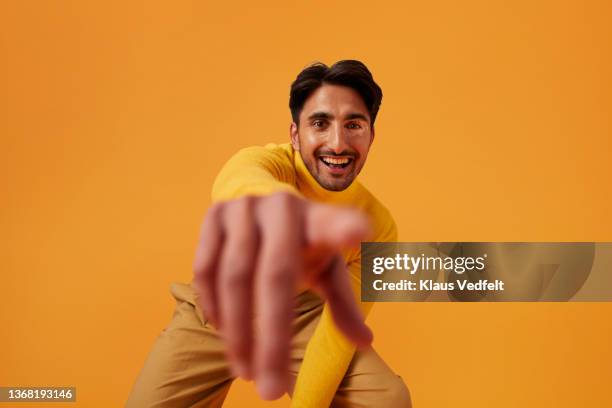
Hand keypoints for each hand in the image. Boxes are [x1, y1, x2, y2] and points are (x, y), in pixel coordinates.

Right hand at [192, 192, 372, 399]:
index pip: (333, 223)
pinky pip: (206, 269)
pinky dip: (213, 306)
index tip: (359, 233)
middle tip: (271, 391)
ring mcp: (243, 208)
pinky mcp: (214, 215)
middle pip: (274, 276)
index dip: (344, 227)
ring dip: (237, 333)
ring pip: (233, 277)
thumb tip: (366, 342)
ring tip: (246, 371)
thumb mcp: (326, 269)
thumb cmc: (302, 244)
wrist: (263, 205)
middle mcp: (281, 206)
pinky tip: (224, 333)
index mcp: (318, 218)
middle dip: (272, 340)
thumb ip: (342, 304)